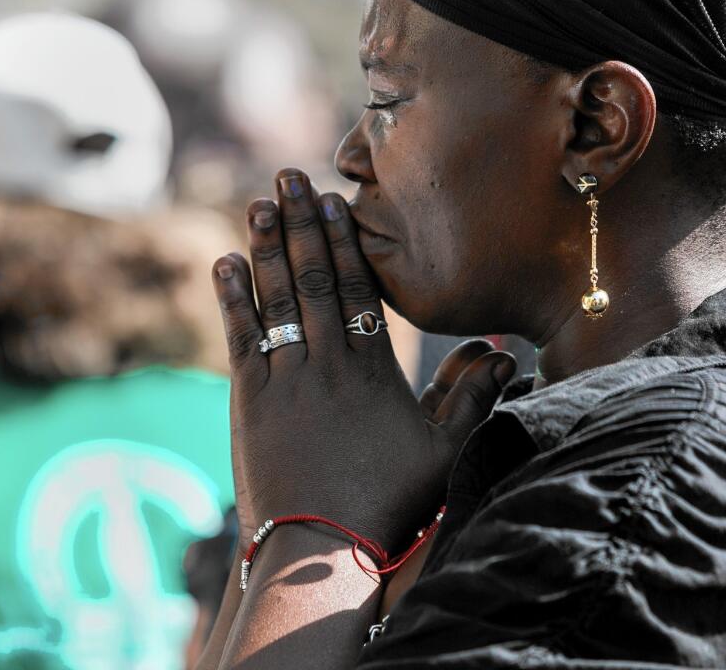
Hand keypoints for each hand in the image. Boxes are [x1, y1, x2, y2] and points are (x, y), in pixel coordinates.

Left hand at [212, 168, 515, 550]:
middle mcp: (327, 362)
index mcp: (374, 369)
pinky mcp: (250, 402)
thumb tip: (500, 353)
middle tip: (287, 175)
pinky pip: (241, 336)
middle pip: (314, 278)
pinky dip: (232, 297)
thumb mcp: (446, 452)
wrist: (322, 550)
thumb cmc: (391, 503)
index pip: (357, 288)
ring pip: (275, 297)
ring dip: (266, 246)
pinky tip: (225, 261)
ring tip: (259, 202)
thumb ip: (472, 399)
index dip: (344, 240)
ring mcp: (285, 379)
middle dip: (302, 223)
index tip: (333, 200)